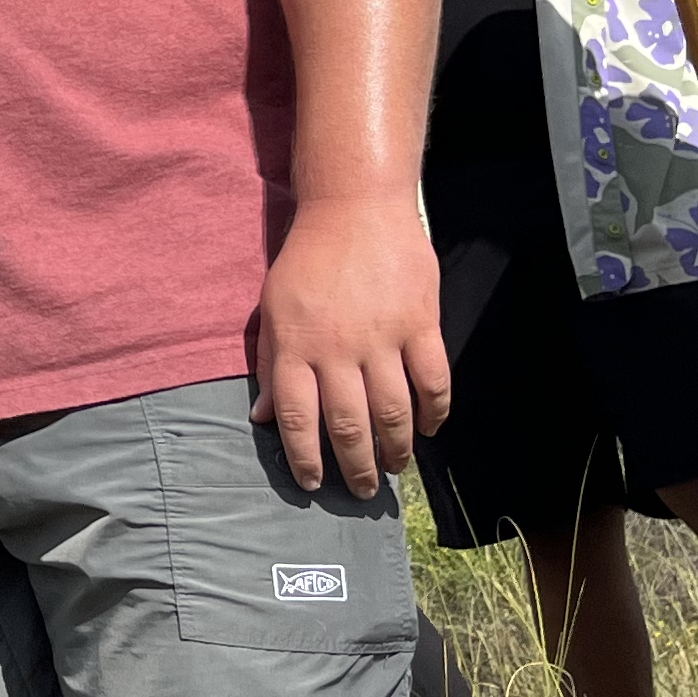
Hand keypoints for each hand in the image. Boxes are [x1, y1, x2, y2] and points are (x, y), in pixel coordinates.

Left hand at [251, 195, 449, 496]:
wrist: (355, 206)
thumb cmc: (308, 257)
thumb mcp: (274, 307)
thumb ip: (271, 363)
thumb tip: (263, 418)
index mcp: (296, 346)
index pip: (297, 418)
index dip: (305, 457)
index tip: (312, 482)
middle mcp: (338, 348)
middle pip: (348, 424)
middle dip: (355, 466)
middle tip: (361, 490)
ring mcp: (383, 337)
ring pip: (393, 412)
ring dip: (395, 449)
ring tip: (394, 468)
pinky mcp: (421, 323)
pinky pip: (433, 381)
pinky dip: (434, 412)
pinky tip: (429, 430)